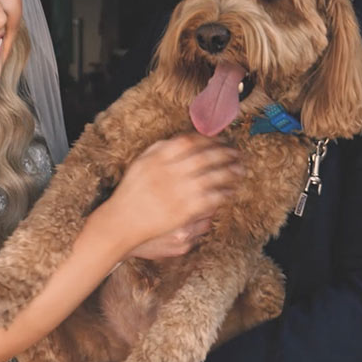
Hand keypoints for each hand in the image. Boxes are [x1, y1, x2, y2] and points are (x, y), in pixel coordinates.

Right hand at [102, 133, 240, 251]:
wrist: (122, 222)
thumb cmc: (131, 192)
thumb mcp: (140, 163)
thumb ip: (159, 149)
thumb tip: (182, 138)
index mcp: (158, 157)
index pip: (189, 141)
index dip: (209, 139)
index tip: (221, 139)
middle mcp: (169, 172)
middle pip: (205, 157)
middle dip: (224, 152)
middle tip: (237, 152)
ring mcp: (177, 192)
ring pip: (212, 177)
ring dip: (229, 171)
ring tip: (240, 169)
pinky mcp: (184, 211)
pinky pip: (210, 199)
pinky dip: (223, 193)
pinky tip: (231, 191)